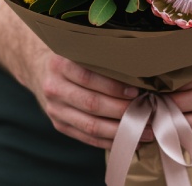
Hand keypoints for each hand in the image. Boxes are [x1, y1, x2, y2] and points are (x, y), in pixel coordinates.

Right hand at [20, 48, 152, 148]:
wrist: (42, 71)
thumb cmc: (74, 58)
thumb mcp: (81, 49)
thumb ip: (103, 56)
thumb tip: (142, 67)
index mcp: (60, 64)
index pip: (89, 77)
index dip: (114, 86)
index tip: (138, 91)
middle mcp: (54, 87)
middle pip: (92, 104)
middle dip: (123, 111)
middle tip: (148, 113)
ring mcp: (55, 109)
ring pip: (91, 125)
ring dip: (121, 131)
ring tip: (145, 131)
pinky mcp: (59, 125)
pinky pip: (87, 138)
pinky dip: (110, 141)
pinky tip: (129, 139)